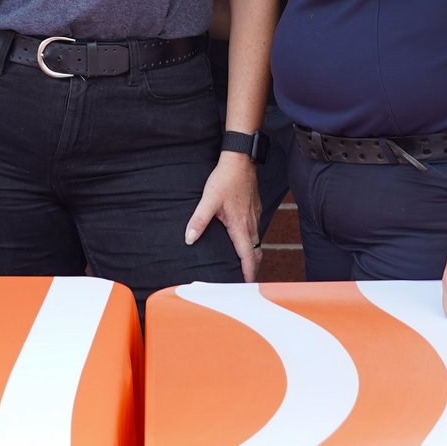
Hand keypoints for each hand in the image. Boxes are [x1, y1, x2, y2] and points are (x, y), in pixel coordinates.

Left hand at [185, 152, 261, 281]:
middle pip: (256, 253)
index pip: (248, 257)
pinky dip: (252, 241)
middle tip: (245, 280)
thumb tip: (189, 239)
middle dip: (252, 268)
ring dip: (252, 255)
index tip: (246, 285)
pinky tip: (242, 240)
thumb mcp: (208, 200)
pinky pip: (256, 230)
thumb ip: (198, 220)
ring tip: (244, 264)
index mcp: (240, 226)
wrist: (240, 160)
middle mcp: (251, 223)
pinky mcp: (255, 209)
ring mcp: (255, 216)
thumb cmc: (225, 179)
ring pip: (257, 242)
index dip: (248, 273)